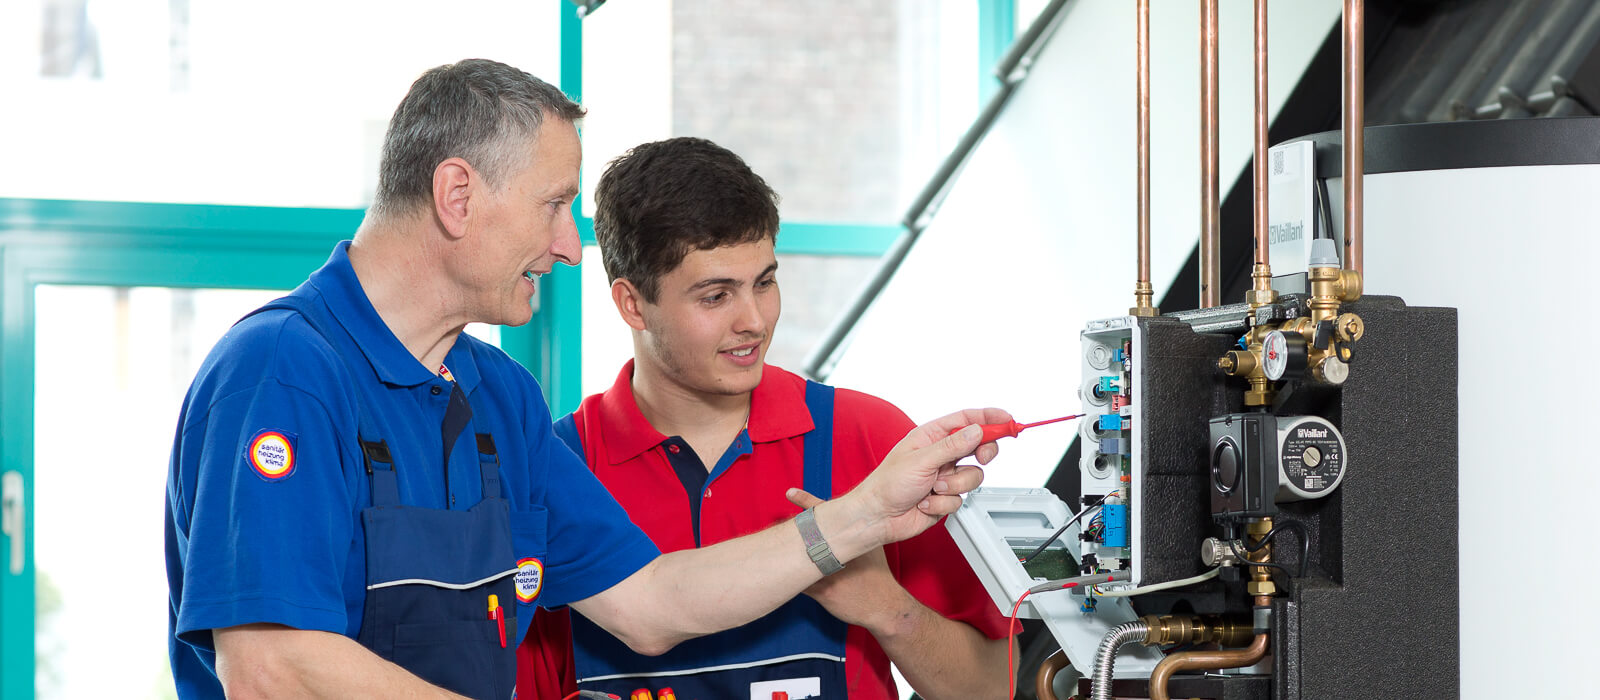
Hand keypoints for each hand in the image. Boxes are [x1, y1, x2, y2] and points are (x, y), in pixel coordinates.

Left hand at [786, 489, 912, 630]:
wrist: (885, 604)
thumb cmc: (877, 573)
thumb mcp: (873, 545)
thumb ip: (858, 531)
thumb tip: (848, 516)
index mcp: (850, 536)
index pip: (825, 513)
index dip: (806, 500)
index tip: (790, 492)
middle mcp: (839, 551)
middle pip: (806, 536)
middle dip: (788, 528)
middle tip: (772, 522)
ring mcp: (830, 572)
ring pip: (799, 561)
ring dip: (784, 556)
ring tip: (769, 549)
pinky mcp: (824, 591)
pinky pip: (800, 584)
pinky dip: (789, 580)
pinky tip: (778, 577)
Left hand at [849, 408, 1009, 545]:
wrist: (879, 517)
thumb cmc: (888, 484)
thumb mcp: (921, 460)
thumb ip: (952, 446)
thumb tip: (977, 431)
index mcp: (932, 436)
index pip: (967, 420)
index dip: (990, 418)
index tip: (1009, 420)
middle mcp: (941, 454)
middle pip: (979, 446)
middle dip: (984, 453)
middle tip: (983, 457)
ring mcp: (945, 476)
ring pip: (973, 477)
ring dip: (953, 485)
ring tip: (932, 488)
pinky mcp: (946, 497)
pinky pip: (960, 499)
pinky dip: (943, 503)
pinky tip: (925, 502)